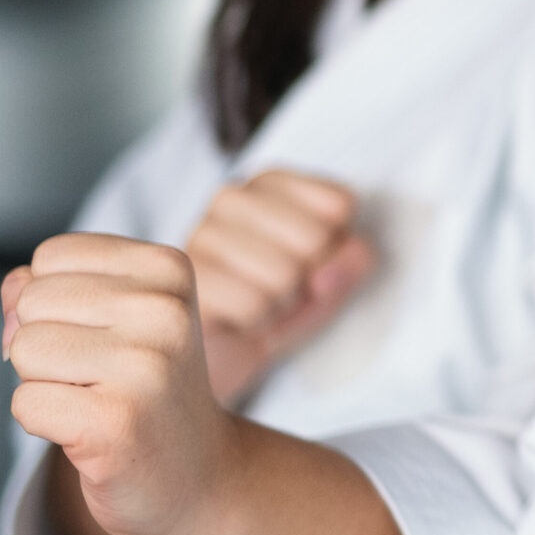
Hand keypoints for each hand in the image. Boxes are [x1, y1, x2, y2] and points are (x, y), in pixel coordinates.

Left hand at [3, 234, 239, 534]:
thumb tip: (13, 291)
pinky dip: (43, 424)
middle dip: (45, 343)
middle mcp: (165, 310)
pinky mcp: (117, 422)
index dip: (56, 301)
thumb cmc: (145, 388)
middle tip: (100, 374)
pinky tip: (91, 430)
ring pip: (24, 350)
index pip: (51, 256)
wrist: (197, 470)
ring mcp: (146, 366)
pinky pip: (25, 404)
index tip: (104, 334)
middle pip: (32, 301)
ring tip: (97, 399)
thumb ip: (51, 286)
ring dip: (44, 383)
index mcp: (169, 268)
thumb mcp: (112, 315)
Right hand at [184, 170, 375, 402]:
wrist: (223, 352)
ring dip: (281, 304)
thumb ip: (352, 262)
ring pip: (284, 274)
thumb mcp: (333, 279)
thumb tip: (329, 270)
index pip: (339, 204)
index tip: (310, 263)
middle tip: (282, 290)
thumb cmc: (280, 303)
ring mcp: (201, 234)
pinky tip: (237, 319)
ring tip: (259, 304)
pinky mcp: (181, 278)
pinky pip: (252, 305)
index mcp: (272, 183)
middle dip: (308, 278)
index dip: (337, 248)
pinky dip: (256, 322)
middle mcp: (232, 198)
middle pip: (314, 238)